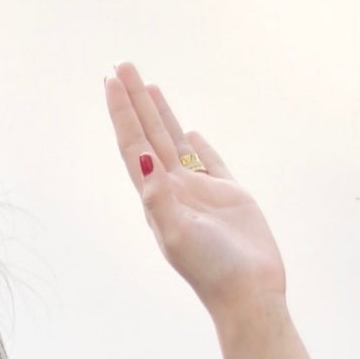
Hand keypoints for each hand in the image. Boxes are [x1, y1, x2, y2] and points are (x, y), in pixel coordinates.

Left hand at [102, 61, 287, 325]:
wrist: (249, 294)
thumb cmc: (212, 269)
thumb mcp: (178, 234)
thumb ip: (158, 197)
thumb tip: (141, 157)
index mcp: (157, 198)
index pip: (133, 145)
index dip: (121, 113)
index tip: (110, 81)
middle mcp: (173, 191)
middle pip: (148, 135)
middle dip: (134, 101)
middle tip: (121, 65)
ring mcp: (200, 193)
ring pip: (175, 141)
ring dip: (160, 114)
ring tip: (148, 85)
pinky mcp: (229, 196)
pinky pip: (208, 161)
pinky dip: (196, 144)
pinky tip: (188, 131)